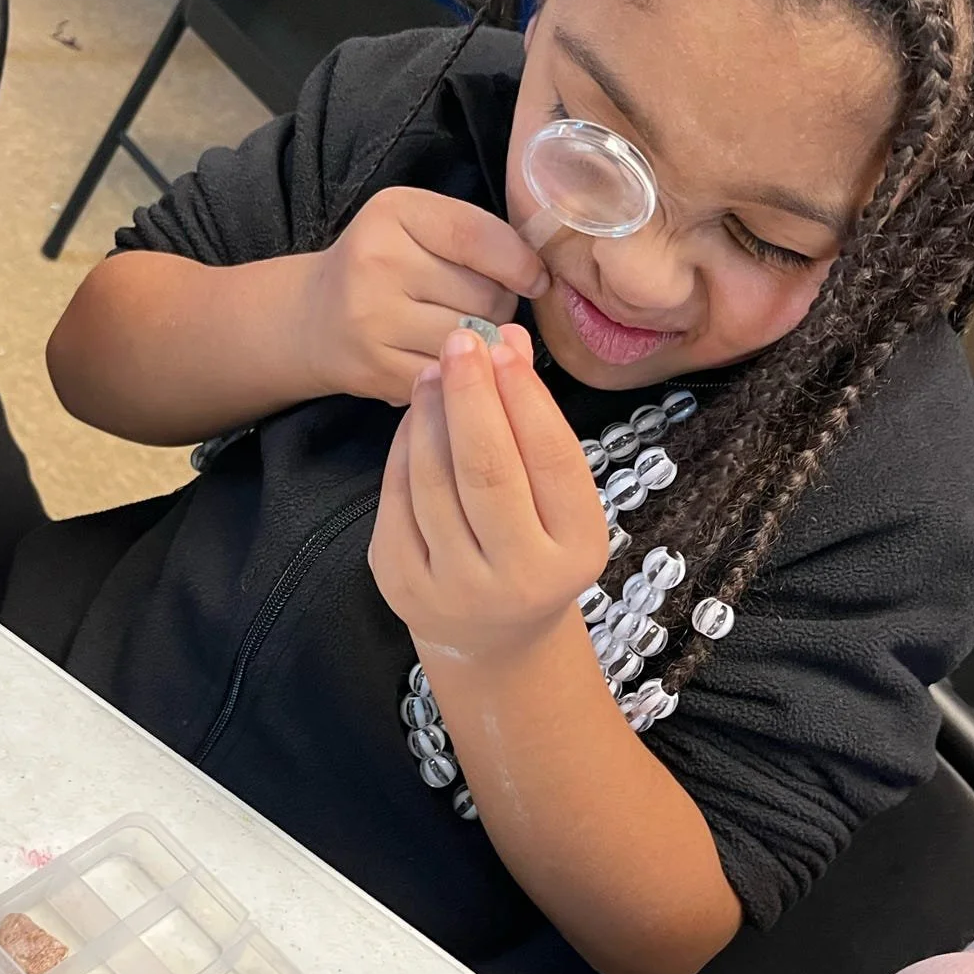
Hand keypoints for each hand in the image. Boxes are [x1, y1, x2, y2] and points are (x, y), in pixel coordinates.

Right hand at [300, 187, 548, 405]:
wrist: (313, 319)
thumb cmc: (383, 266)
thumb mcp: (418, 226)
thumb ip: (477, 238)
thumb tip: (540, 280)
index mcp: (394, 213)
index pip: (480, 238)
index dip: (522, 264)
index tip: (535, 280)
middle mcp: (376, 261)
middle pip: (487, 296)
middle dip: (500, 306)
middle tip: (479, 307)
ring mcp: (372, 320)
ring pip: (474, 341)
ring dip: (484, 343)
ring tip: (462, 333)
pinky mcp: (377, 370)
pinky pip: (453, 377)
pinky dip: (460, 374)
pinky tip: (443, 360)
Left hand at [368, 323, 609, 657]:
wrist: (494, 635)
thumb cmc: (535, 544)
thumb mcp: (557, 497)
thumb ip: (536, 423)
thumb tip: (511, 338)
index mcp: (576, 551)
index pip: (552, 461)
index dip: (526, 397)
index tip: (505, 344)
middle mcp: (520, 578)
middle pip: (488, 471)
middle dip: (471, 396)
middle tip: (461, 340)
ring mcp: (456, 588)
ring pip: (434, 481)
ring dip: (431, 414)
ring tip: (434, 370)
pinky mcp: (402, 584)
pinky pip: (397, 498)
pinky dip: (405, 446)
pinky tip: (417, 414)